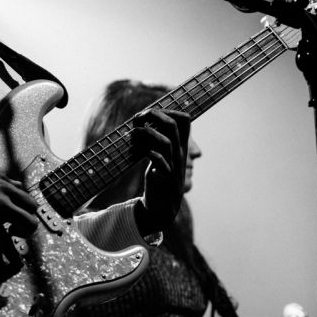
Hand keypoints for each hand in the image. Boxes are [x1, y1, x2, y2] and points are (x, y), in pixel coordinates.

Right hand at [0, 161, 39, 269]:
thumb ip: (4, 179)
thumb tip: (18, 184)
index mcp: (5, 188)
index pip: (30, 203)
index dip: (31, 213)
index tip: (22, 219)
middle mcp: (1, 203)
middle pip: (28, 222)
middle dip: (28, 232)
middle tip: (18, 235)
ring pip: (10, 242)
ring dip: (14, 257)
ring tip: (17, 265)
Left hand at [130, 109, 190, 233]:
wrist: (161, 207)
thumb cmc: (159, 177)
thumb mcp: (161, 154)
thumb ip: (157, 138)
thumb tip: (141, 119)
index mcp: (180, 146)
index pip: (185, 120)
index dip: (168, 110)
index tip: (149, 114)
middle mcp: (179, 153)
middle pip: (173, 125)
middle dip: (154, 115)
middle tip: (138, 118)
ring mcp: (173, 165)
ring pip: (165, 141)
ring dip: (145, 133)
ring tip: (132, 134)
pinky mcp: (164, 177)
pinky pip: (158, 160)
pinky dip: (145, 152)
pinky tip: (134, 153)